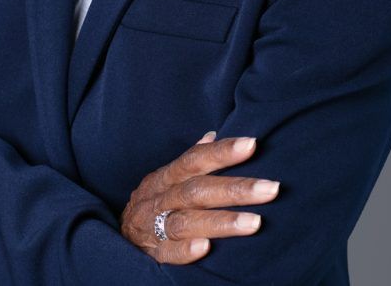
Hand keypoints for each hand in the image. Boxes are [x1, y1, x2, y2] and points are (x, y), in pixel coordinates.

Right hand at [120, 131, 279, 264]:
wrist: (119, 238)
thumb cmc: (153, 203)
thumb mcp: (166, 178)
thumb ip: (190, 161)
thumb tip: (213, 136)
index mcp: (166, 177)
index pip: (195, 160)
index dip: (222, 152)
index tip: (252, 144)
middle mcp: (160, 198)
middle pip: (197, 190)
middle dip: (235, 189)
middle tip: (271, 188)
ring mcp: (154, 226)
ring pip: (186, 221)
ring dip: (221, 221)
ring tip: (255, 222)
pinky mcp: (152, 254)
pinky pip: (167, 252)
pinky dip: (185, 249)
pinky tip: (206, 248)